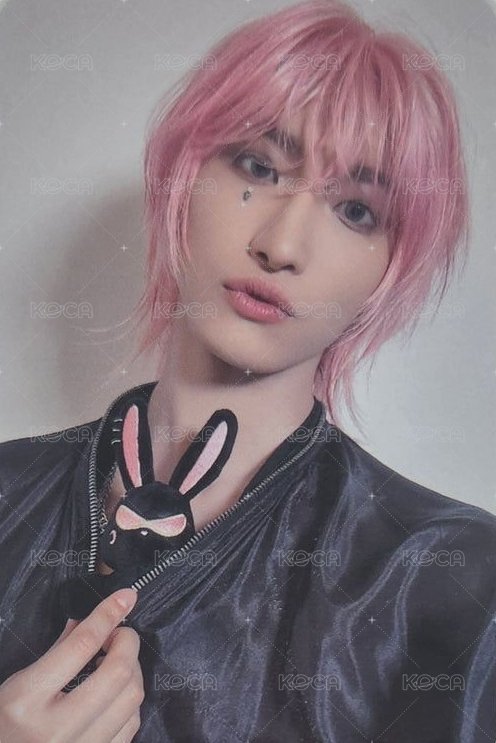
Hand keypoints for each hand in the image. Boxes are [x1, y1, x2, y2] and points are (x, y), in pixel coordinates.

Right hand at [0, 588, 143, 741]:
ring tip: (116, 663)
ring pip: (131, 699)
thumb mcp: (18, 683)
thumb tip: (91, 619)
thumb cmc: (5, 724)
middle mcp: (56, 730)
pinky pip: (132, 725)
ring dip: (132, 670)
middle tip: (119, 634)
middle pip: (116, 673)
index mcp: (27, 701)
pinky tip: (116, 693)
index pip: (80, 646)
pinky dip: (130, 700)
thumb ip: (57, 650)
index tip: (125, 597)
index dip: (107, 615)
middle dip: (127, 642)